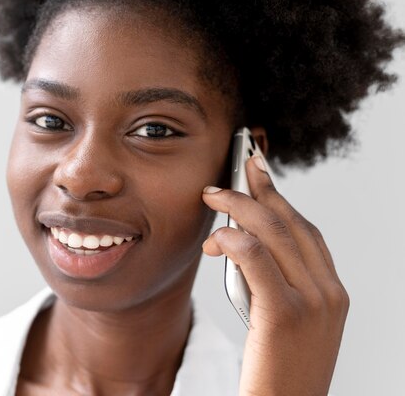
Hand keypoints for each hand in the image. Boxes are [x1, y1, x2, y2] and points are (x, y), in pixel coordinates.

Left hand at [202, 156, 348, 395]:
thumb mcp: (289, 322)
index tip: (257, 173)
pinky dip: (235, 239)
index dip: (278, 197)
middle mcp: (328, 293)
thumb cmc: (278, 371)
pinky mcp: (284, 315)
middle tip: (223, 183)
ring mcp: (311, 303)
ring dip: (238, 208)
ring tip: (211, 201)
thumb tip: (243, 244)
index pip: (305, 230)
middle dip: (254, 192)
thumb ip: (277, 283)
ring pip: (273, 233)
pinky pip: (256, 259)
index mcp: (332, 292)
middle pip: (289, 223)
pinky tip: (217, 238)